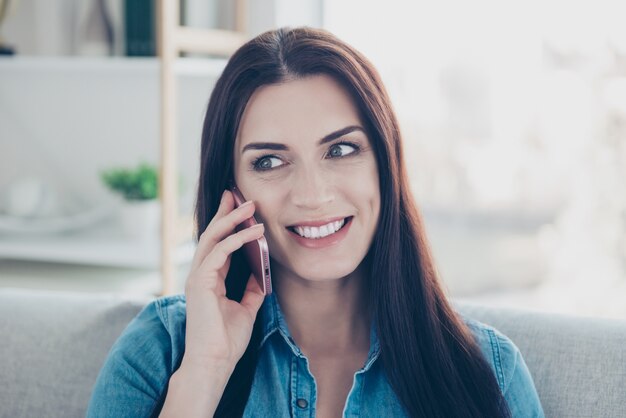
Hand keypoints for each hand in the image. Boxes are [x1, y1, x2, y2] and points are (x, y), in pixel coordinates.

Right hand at [182, 190, 265, 373]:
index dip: (228, 225)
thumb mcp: (246, 307)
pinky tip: (254, 232)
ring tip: (250, 205)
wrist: (215, 362)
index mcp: (208, 279)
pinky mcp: (200, 282)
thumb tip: (261, 270)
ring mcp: (197, 277)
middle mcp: (199, 274)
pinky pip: (219, 252)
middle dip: (226, 213)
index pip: (218, 244)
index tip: (240, 208)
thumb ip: (251, 287)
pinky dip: (237, 239)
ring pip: (212, 238)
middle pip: (211, 234)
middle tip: (238, 194)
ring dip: (232, 220)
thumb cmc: (227, 340)